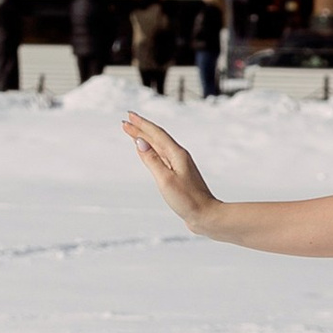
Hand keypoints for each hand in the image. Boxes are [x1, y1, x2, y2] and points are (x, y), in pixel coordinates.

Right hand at [124, 114, 220, 233]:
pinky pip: (161, 157)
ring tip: (133, 132)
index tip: (129, 117)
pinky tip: (147, 151)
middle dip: (141, 129)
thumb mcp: (165, 180)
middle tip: (126, 121)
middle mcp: (179, 157)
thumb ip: (152, 160)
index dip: (142, 125)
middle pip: (157, 138)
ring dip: (145, 139)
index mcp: (177, 155)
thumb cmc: (187, 200)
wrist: (206, 215)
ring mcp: (179, 165)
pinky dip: (151, 151)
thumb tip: (140, 142)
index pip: (156, 134)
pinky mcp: (178, 175)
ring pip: (159, 147)